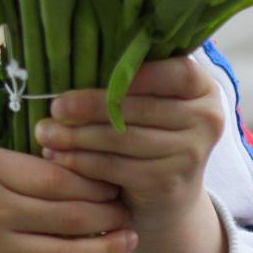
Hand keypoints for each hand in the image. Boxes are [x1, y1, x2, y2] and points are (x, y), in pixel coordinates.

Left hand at [36, 51, 229, 252]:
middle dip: (88, 107)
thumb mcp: (151, 103)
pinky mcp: (170, 183)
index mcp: (203, 88)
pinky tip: (59, 156)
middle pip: (138, 107)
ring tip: (45, 133)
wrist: (169, 199)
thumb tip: (77, 53)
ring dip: (78, 136)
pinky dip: (83, 162)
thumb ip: (130, 81)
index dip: (129, 73)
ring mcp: (192, 153)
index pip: (170, 71)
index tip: (84, 71)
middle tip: (53, 107)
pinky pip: (117, 167)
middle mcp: (207, 118)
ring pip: (123, 138)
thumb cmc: (151, 136)